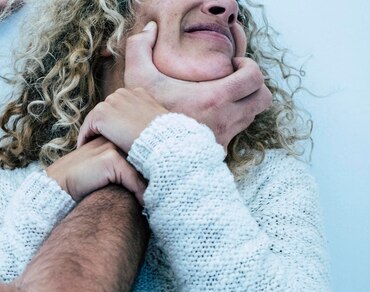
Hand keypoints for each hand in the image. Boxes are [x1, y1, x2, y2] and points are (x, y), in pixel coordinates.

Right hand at [45, 137, 145, 204]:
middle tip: (160, 194)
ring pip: (141, 169)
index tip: (155, 185)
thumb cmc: (81, 183)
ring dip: (149, 187)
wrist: (59, 186)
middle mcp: (113, 139)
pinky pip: (133, 179)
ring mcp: (112, 147)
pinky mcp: (110, 159)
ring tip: (154, 202)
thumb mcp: (103, 171)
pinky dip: (139, 193)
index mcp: (112, 138)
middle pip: (144, 158)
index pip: (140, 151)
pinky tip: (142, 205)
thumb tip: (147, 180)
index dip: (149, 168)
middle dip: (152, 176)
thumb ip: (121, 168)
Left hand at [77, 88, 167, 152]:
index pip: (120, 107)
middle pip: (107, 111)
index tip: (113, 137)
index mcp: (139, 93)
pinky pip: (88, 127)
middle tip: (97, 143)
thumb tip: (149, 131)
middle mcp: (123, 93)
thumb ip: (150, 122)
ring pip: (96, 118)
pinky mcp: (101, 114)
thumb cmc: (165, 138)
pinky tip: (84, 149)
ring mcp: (111, 102)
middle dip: (103, 126)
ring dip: (93, 132)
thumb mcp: (161, 124)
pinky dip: (85, 137)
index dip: (115, 122)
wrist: (161, 141)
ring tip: (89, 147)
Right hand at [124, 21, 271, 149]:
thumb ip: (140, 48)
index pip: (255, 78)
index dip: (249, 67)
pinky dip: (230, 123)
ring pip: (251, 116)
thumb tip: (150, 29)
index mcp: (215, 98)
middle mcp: (226, 119)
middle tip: (233, 81)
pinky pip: (235, 133)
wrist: (146, 152)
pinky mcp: (218, 150)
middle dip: (253, 86)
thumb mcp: (138, 79)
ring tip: (220, 98)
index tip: (232, 66)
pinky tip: (211, 117)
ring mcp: (224, 136)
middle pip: (263, 99)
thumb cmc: (145, 118)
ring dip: (242, 104)